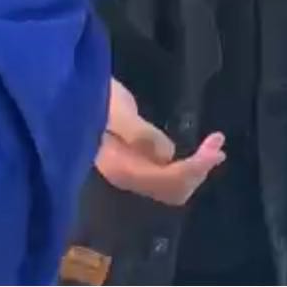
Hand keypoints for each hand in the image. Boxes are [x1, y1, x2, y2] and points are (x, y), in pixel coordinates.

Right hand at [97, 80, 223, 206]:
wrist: (68, 97)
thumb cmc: (90, 98)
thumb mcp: (114, 111)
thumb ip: (139, 134)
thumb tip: (167, 154)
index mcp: (123, 168)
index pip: (167, 179)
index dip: (195, 166)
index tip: (214, 145)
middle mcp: (129, 177)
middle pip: (172, 189)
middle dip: (199, 170)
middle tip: (218, 144)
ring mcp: (131, 172)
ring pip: (171, 186)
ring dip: (195, 170)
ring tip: (213, 148)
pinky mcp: (134, 163)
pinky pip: (166, 175)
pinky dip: (186, 167)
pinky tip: (196, 152)